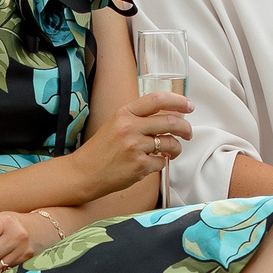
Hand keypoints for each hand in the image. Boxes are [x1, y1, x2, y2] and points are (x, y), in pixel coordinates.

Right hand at [76, 91, 192, 196]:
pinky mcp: (139, 165)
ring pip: (170, 143)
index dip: (178, 101)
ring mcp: (135, 146)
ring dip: (176, 148)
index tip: (189, 105)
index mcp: (124, 113)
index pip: (157, 99)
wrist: (84, 173)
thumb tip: (167, 117)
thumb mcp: (115, 124)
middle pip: (170, 121)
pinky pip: (162, 162)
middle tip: (188, 133)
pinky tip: (152, 163)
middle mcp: (130, 127)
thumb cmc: (100, 151)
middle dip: (185, 128)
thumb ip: (138, 118)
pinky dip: (161, 163)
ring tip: (172, 151)